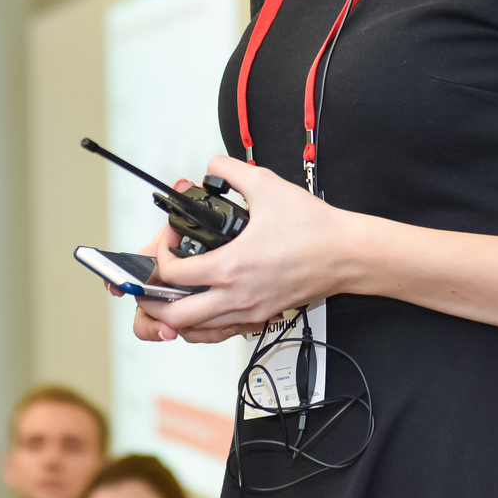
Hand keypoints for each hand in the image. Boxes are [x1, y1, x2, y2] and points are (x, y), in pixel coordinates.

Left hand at [133, 156, 349, 343]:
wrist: (345, 253)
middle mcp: (237, 295)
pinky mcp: (263, 316)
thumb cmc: (313, 228)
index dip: (161, 255)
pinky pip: (223, 331)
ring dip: (177, 315)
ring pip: (198, 330)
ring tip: (172, 294)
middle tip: (152, 282)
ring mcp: (250, 311)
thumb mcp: (266, 185)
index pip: (173, 274)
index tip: (169, 240)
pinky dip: (205, 323)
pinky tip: (206, 302)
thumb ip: (231, 170)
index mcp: (231, 266)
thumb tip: (213, 166)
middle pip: (175, 316)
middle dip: (154, 300)